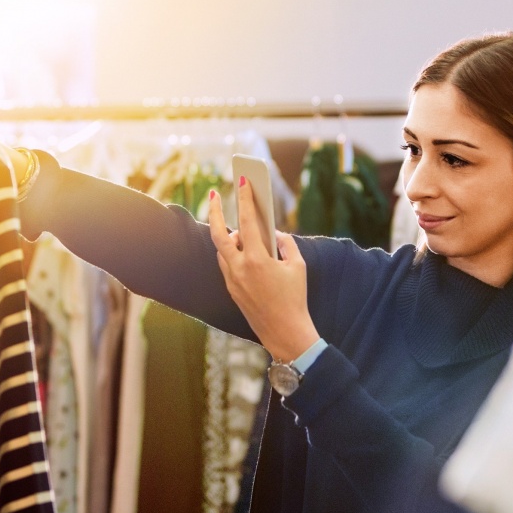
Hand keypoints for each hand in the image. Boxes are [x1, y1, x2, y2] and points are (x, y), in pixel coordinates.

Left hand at [208, 178, 319, 361]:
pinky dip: (233, 253)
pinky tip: (242, 248)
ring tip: (240, 226)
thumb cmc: (295, 298)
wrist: (285, 332)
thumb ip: (285, 243)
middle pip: (219, 233)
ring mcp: (232, 280)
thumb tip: (273, 233)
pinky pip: (227, 264)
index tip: (243, 180)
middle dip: (216, 211)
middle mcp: (239, 269)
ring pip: (223, 250)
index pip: (248, 222)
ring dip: (230, 236)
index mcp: (257, 260)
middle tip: (215, 194)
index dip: (245, 199)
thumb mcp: (297, 266)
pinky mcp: (232, 290)